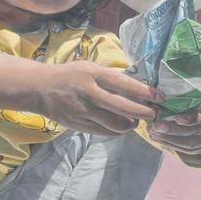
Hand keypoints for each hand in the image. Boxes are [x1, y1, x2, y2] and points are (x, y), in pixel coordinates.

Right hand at [32, 62, 162, 134]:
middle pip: (125, 108)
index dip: (147, 93)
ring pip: (117, 125)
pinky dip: (117, 130)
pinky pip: (106, 132)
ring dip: (132, 124)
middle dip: (145, 113)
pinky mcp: (79, 125)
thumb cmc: (71, 75)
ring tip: (136, 119)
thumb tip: (141, 84)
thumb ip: (112, 76)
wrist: (39, 88)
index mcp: (94, 75)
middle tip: (154, 113)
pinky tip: (120, 124)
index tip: (161, 97)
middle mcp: (89, 93)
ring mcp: (84, 111)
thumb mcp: (90, 67)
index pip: (126, 85)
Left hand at [147, 102, 200, 165]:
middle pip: (194, 131)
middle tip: (156, 126)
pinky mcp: (198, 150)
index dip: (190, 118)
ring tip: (152, 132)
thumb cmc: (193, 103)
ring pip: (188, 143)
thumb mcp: (190, 96)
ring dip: (168, 138)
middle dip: (173, 130)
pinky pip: (183, 150)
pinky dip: (168, 143)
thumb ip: (178, 97)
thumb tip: (158, 98)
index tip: (177, 118)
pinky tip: (156, 137)